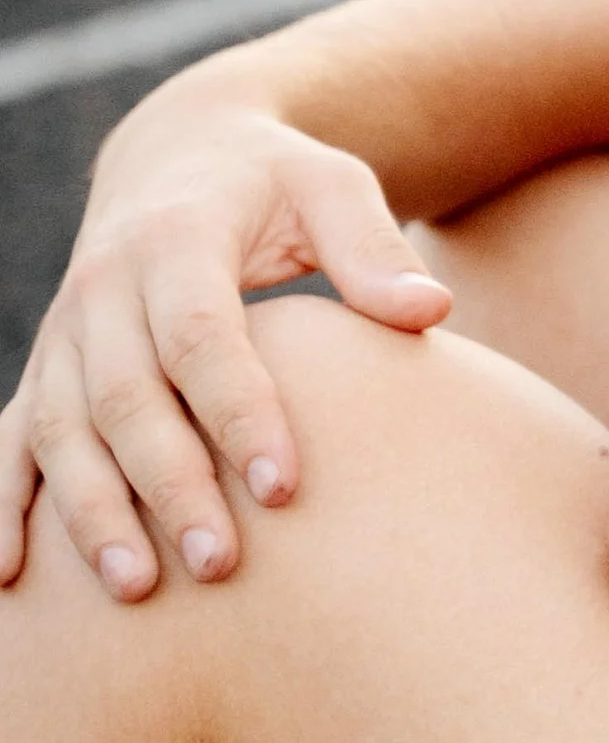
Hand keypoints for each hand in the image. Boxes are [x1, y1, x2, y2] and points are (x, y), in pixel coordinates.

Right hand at [0, 88, 451, 600]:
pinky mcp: (46, 369)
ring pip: (63, 429)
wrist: (179, 153)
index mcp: (176, 239)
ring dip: (92, 512)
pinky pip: (12, 440)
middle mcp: (103, 287)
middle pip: (126, 397)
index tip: (286, 490)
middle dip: (169, 484)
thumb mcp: (330, 186)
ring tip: (138, 589)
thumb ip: (373, 247)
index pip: (201, 337)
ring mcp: (64, 333)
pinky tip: (8, 579)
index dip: (239, 414)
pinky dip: (0, 506)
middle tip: (220, 564)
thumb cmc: (277, 182)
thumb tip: (431, 310)